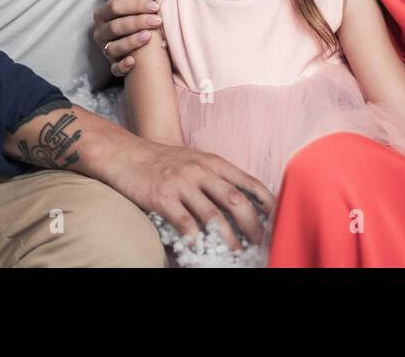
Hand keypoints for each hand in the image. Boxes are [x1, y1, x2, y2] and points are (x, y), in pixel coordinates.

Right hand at [91, 0, 159, 76]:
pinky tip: (133, 61)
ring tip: (149, 37)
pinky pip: (114, 69)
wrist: (141, 41)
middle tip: (157, 20)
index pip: (114, 7)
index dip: (134, 5)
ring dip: (131, 42)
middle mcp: (102, 32)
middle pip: (115, 27)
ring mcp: (106, 50)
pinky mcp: (113, 65)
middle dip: (137, 22)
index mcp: (103, 14)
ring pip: (113, 48)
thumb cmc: (135, 15)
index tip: (155, 6)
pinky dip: (122, 66)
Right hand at [104, 136, 276, 251]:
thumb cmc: (164, 160)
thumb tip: (244, 199)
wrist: (127, 154)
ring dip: (228, 237)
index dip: (266, 201)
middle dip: (251, 224)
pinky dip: (195, 238)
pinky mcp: (163, 197)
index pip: (248, 182)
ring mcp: (182, 184)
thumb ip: (217, 176)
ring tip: (235, 251)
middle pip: (236, 200)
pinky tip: (200, 248)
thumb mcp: (196, 160)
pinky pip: (184, 223)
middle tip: (258, 240)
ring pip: (213, 215)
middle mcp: (201, 171)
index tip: (277, 217)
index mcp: (213, 162)